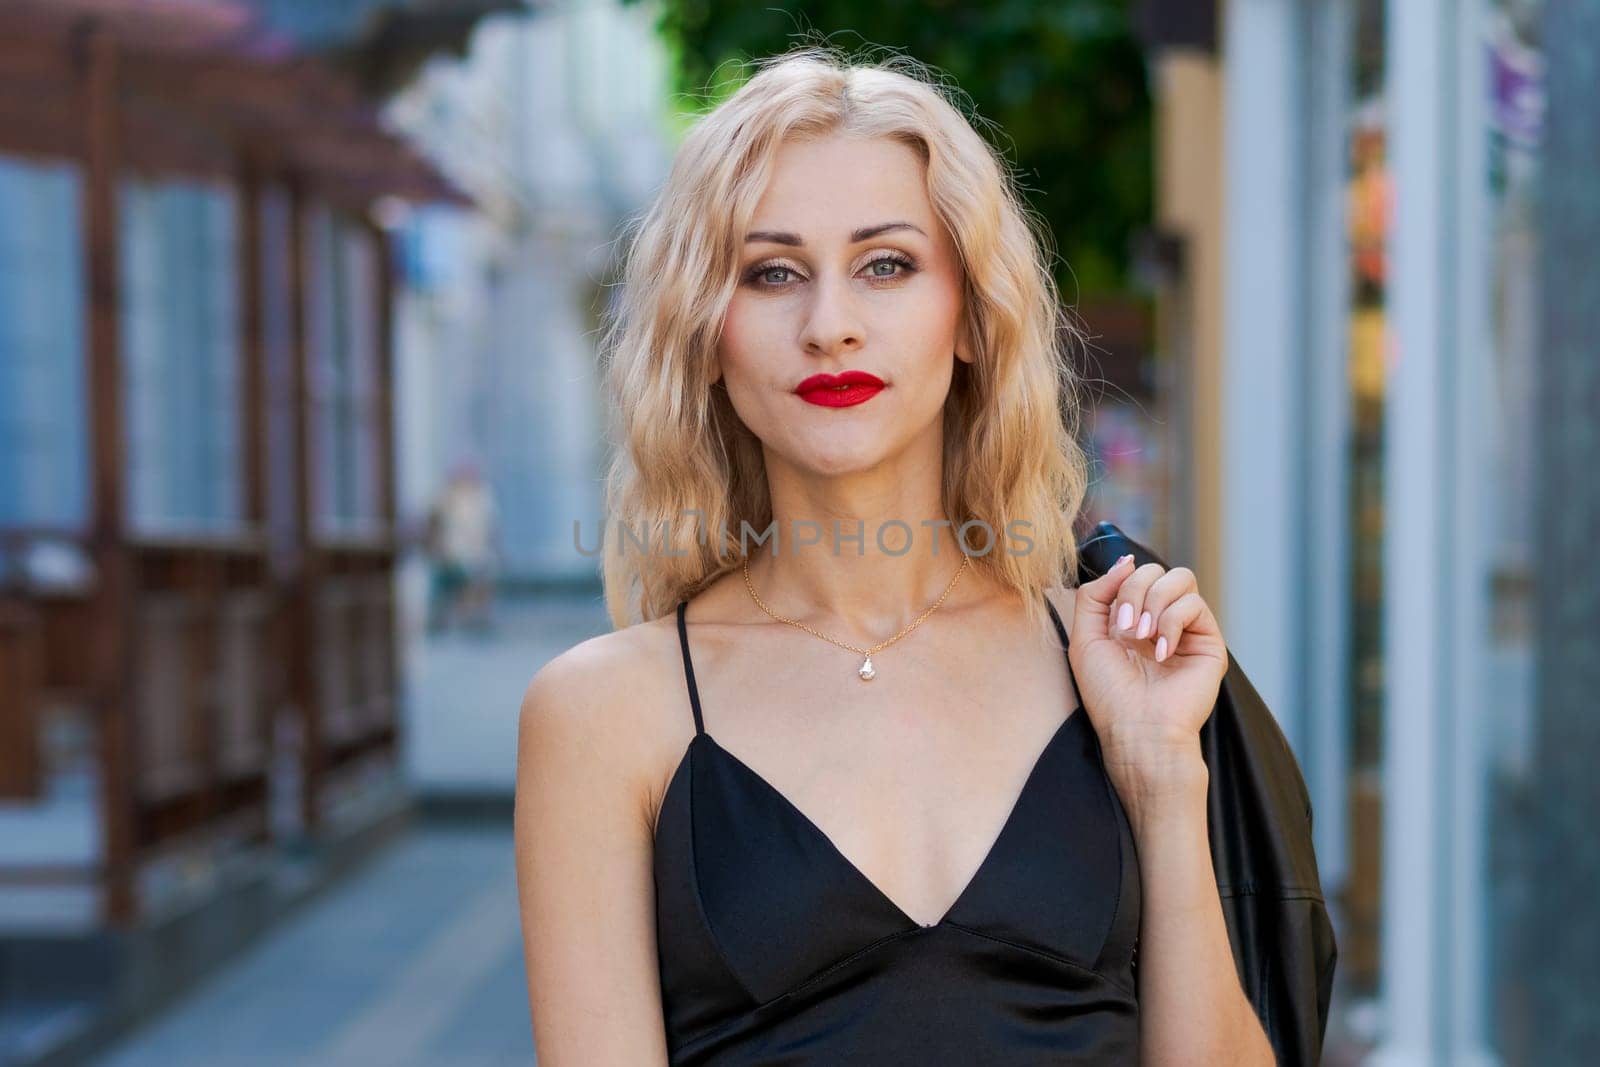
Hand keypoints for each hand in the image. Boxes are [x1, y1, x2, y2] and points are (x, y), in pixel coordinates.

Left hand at [1069, 553, 1227, 811]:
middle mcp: (1160, 621)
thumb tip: (1126, 560)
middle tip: (1127, 628)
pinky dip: (1173, 622)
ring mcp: (1186, 630)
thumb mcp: (1085, 638)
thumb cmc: (1108, 693)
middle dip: (1135, 591)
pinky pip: (1195, 604)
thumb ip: (1095, 594)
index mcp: (1131, 619)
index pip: (1132, 574)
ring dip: (1154, 603)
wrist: (1136, 729)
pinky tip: (1163, 652)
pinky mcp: (1209, 642)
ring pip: (1180, 578)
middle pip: (1156, 570)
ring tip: (1144, 638)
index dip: (1119, 583)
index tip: (1114, 617)